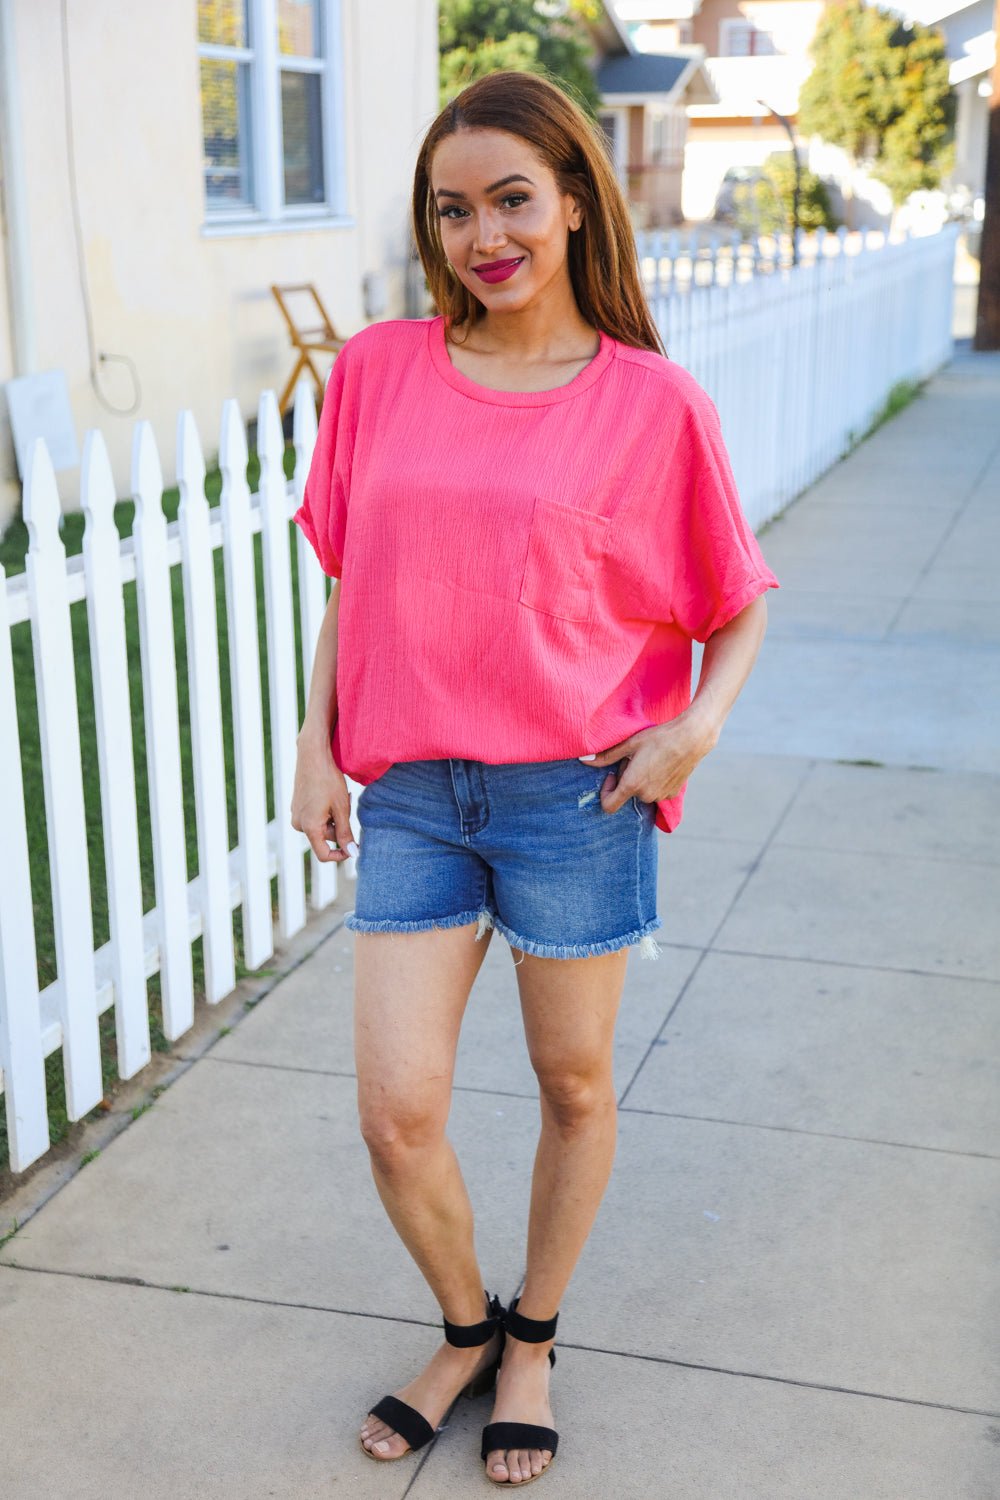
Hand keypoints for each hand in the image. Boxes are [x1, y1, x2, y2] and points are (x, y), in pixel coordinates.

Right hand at [291, 731, 358, 861]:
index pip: (324, 854)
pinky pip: (314, 817)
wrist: (312, 755)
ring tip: (340, 798)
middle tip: (347, 805)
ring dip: (333, 818)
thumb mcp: (342, 808)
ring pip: (321, 826)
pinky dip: (326, 811)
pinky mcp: (297, 806)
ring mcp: (296, 814)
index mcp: (309, 827)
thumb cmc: (328, 780)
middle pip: (325, 838)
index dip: (341, 855)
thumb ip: (346, 833)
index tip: (355, 846)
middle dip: (339, 827)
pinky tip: (330, 795)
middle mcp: (299, 824)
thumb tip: (352, 853)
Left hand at [582, 708, 719, 814]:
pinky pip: (656, 791)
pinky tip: (661, 764)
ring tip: (650, 759)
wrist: (692, 738)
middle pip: (627, 794)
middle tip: (635, 757)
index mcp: (632, 785)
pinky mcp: (673, 794)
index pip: (608, 806)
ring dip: (640, 780)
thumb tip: (583, 760)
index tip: (611, 775)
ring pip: (642, 792)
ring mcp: (661, 796)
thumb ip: (605, 756)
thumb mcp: (629, 744)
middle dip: (626, 778)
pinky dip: (654, 781)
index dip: (605, 792)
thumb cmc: (659, 738)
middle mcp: (646, 795)